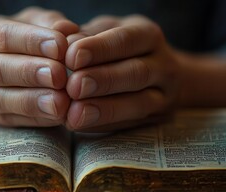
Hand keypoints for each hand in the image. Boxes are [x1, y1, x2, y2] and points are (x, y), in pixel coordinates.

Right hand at [0, 7, 78, 126]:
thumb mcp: (34, 26)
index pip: (5, 36)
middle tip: (59, 76)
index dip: (32, 41)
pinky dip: (34, 118)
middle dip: (30, 73)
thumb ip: (51, 25)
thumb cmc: (23, 44)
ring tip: (60, 102)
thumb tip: (68, 29)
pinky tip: (56, 116)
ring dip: (31, 101)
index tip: (61, 46)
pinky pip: (8, 120)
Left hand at [64, 15, 180, 131]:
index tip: (72, 57)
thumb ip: (84, 35)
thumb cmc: (120, 48)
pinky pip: (131, 125)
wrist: (159, 75)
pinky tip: (81, 125)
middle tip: (74, 87)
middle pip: (137, 73)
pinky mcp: (157, 119)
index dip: (100, 49)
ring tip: (75, 114)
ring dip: (105, 110)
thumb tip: (61, 39)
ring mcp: (164, 96)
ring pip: (139, 104)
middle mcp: (164, 65)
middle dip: (104, 80)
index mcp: (148, 35)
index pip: (126, 40)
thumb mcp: (106, 32)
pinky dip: (104, 126)